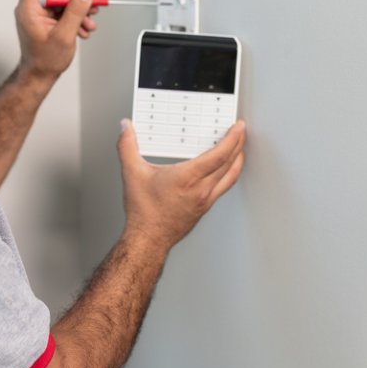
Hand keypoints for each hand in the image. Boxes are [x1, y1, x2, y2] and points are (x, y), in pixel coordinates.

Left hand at [15, 0, 98, 80]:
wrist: (40, 75)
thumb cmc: (45, 60)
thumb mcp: (65, 35)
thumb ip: (76, 11)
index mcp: (28, 10)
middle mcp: (31, 9)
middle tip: (89, 8)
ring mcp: (39, 15)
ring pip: (61, 1)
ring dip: (78, 11)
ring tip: (89, 23)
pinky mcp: (46, 20)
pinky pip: (62, 11)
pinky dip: (74, 18)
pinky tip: (83, 29)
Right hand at [117, 119, 246, 249]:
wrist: (148, 240)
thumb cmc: (144, 212)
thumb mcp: (132, 174)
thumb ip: (127, 146)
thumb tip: (125, 128)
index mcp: (187, 178)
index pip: (219, 155)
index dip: (232, 139)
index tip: (238, 128)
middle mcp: (201, 189)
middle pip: (230, 163)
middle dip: (239, 144)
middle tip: (241, 131)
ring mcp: (206, 200)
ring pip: (230, 176)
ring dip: (238, 160)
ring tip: (239, 148)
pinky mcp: (205, 208)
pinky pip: (224, 187)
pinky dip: (229, 174)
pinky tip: (225, 170)